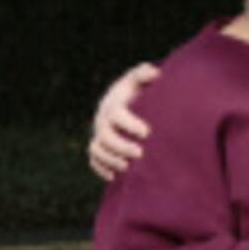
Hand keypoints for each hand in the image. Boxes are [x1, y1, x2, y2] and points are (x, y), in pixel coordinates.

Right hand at [87, 62, 159, 179]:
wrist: (120, 104)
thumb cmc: (133, 93)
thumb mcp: (138, 81)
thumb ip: (144, 74)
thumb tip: (154, 72)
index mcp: (113, 106)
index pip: (116, 115)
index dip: (129, 124)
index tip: (146, 132)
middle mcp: (103, 122)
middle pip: (106, 136)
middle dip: (121, 146)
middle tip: (140, 153)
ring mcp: (99, 136)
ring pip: (97, 149)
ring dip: (111, 160)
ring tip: (127, 167)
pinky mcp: (98, 148)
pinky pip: (94, 160)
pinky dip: (101, 169)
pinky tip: (113, 177)